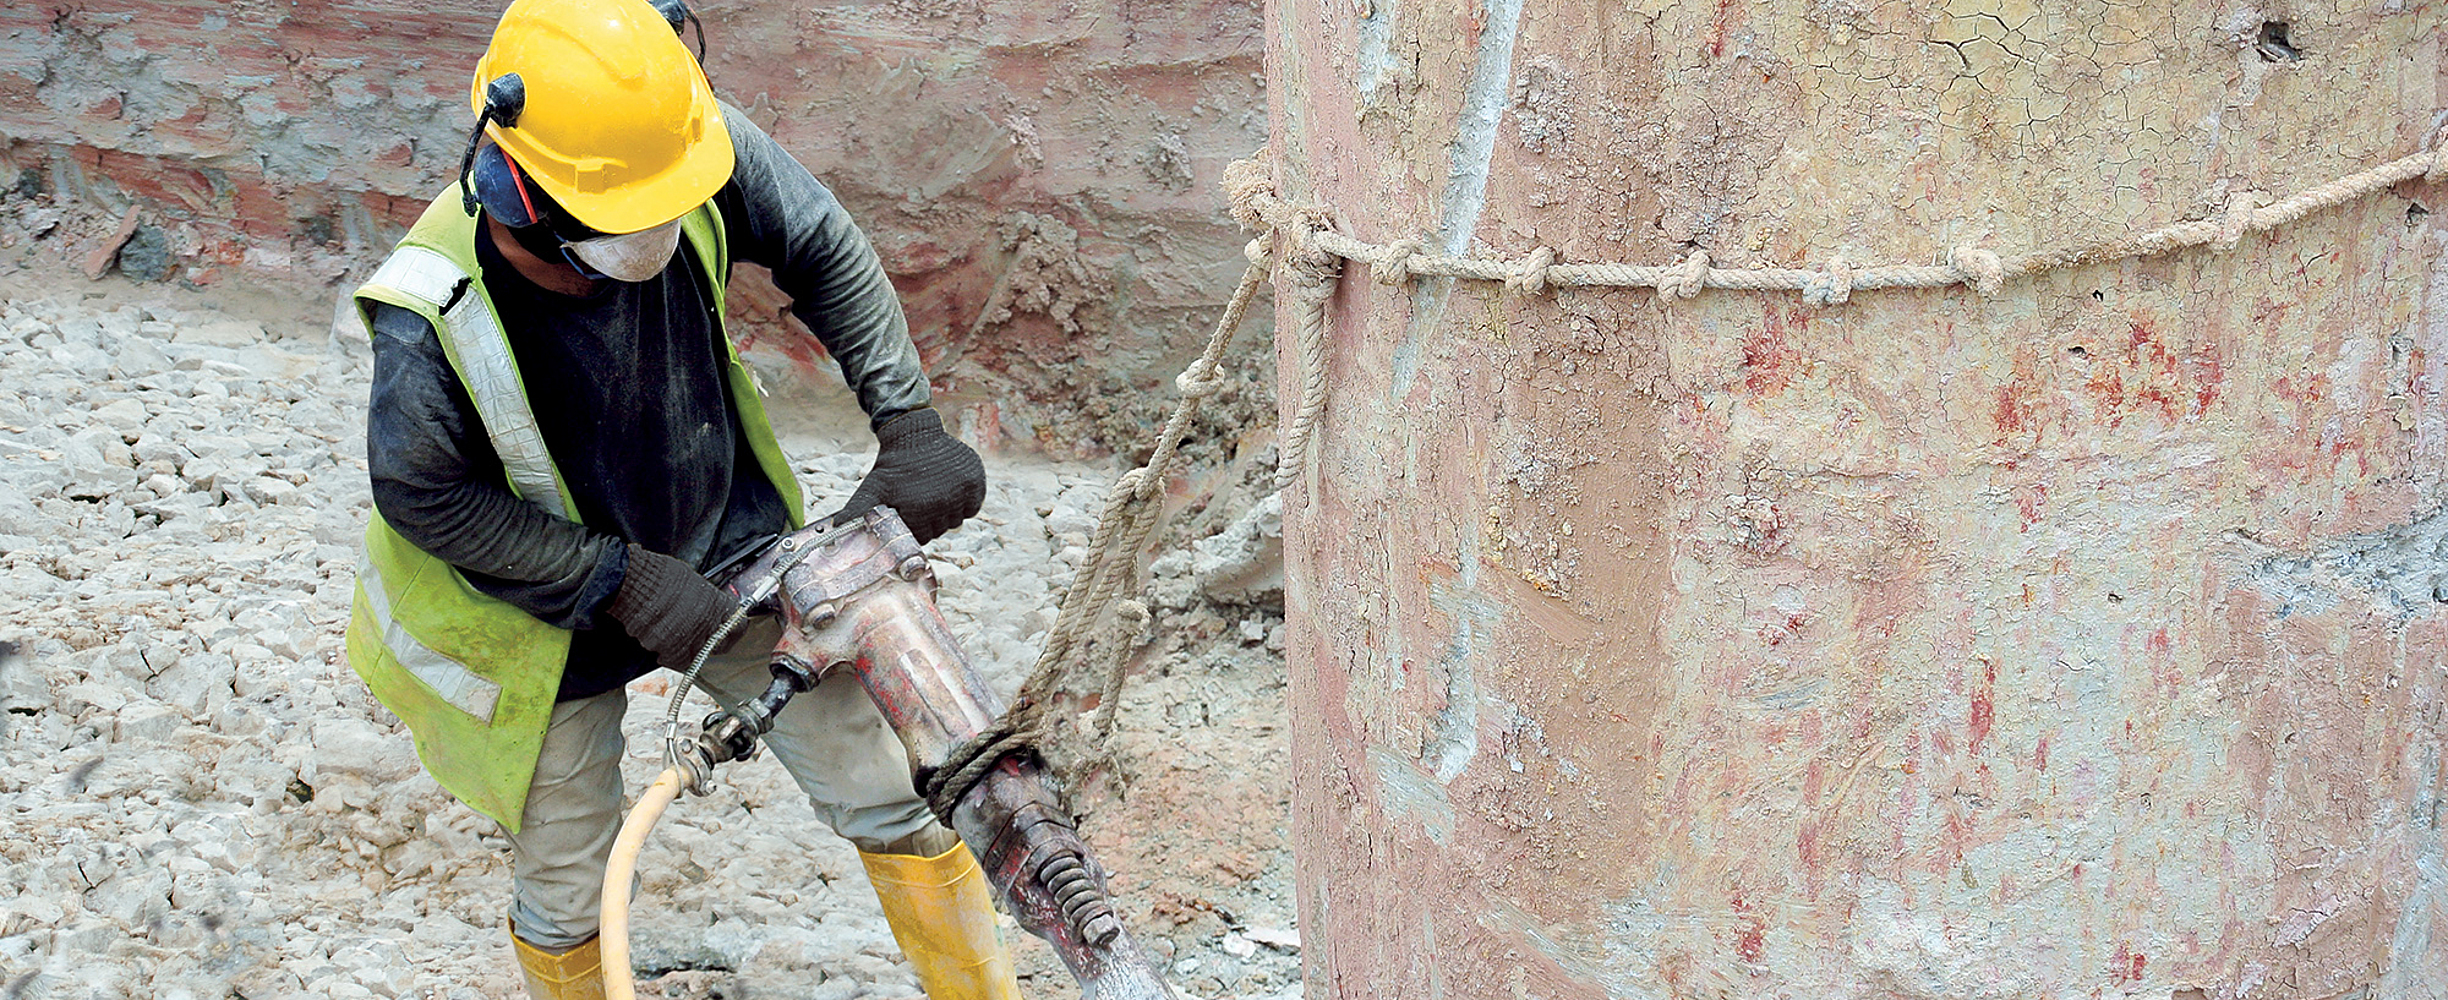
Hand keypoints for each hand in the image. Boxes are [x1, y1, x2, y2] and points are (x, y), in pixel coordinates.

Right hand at [604, 543, 738, 668]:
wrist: (634, 581)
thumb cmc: (659, 575)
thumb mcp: (693, 581)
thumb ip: (705, 599)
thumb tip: (708, 607)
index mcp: (716, 604)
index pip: (738, 626)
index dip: (734, 630)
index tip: (730, 631)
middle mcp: (706, 624)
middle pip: (718, 645)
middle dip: (712, 643)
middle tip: (703, 639)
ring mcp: (687, 638)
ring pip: (696, 655)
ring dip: (689, 650)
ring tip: (677, 639)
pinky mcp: (667, 648)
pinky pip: (674, 660)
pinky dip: (669, 655)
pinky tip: (663, 645)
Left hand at [833, 407, 985, 543]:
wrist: (915, 434)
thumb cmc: (892, 465)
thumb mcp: (873, 488)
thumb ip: (857, 511)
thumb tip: (836, 528)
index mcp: (918, 510)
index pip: (922, 537)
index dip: (916, 528)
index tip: (911, 512)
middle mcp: (942, 503)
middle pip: (941, 530)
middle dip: (931, 520)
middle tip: (922, 500)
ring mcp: (961, 492)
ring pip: (958, 520)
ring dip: (948, 512)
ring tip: (935, 492)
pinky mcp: (975, 482)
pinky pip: (973, 508)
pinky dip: (965, 503)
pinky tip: (951, 489)